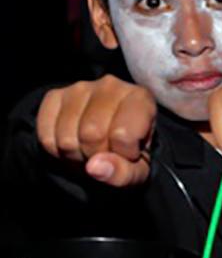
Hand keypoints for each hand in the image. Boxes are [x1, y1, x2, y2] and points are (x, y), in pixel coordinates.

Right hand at [35, 75, 155, 186]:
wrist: (107, 142)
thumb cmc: (129, 154)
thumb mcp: (138, 170)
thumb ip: (124, 172)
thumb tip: (95, 167)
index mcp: (140, 98)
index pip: (122, 134)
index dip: (122, 154)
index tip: (128, 154)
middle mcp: (111, 85)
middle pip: (91, 134)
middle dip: (96, 156)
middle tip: (105, 156)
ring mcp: (79, 88)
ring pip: (66, 139)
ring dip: (75, 157)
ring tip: (89, 152)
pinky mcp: (54, 96)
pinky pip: (46, 136)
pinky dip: (57, 151)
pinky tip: (73, 145)